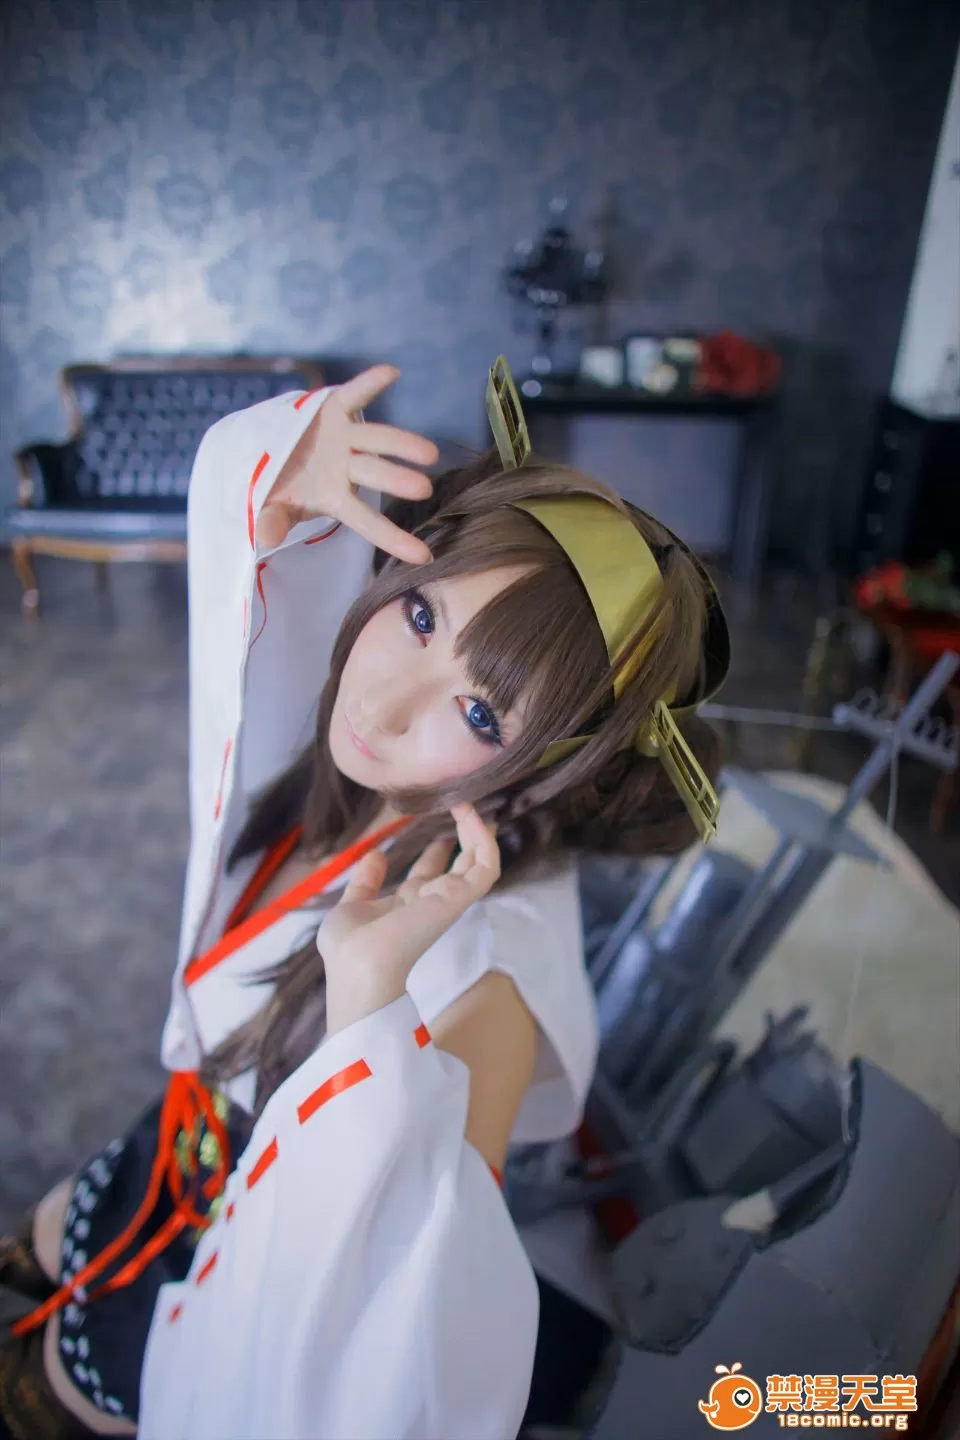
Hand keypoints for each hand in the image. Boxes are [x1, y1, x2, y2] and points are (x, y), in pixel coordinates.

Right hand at [257, 364, 438, 561]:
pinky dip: (370, 383)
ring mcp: (345, 437)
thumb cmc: (280, 484)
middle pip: (375, 474)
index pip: (367, 521)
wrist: (268, 448)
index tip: (425, 557)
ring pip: (375, 439)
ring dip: (400, 443)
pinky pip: (356, 395)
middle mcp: (347, 466)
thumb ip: (273, 520)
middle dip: (397, 480)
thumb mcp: (274, 505)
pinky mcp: (336, 408)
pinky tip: (391, 373)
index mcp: (335, 496)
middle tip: (424, 488)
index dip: (393, 538)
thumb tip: (264, 538)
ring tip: (429, 453)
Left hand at [319, 805, 500, 1035]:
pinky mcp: (459, 897)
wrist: (358, 967)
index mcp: (407, 904)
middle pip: (461, 866)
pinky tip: (471, 816)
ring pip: (480, 863)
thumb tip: (376, 855)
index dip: (438, 850)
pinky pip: (485, 867)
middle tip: (463, 805)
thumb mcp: (352, 904)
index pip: (429, 873)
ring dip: (478, 831)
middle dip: (466, 836)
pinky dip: (484, 840)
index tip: (439, 827)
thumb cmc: (349, 947)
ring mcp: (449, 899)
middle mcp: (432, 901)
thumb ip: (366, 881)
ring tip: (468, 803)